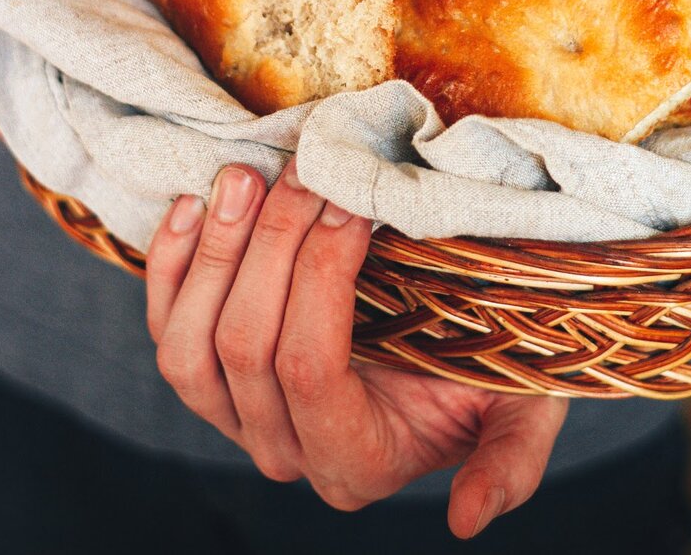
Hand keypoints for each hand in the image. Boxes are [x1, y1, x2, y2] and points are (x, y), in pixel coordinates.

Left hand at [146, 161, 567, 537]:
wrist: (454, 347)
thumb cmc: (492, 371)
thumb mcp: (524, 410)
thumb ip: (511, 464)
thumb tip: (467, 522)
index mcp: (356, 461)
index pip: (309, 368)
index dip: (320, 277)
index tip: (349, 201)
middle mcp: (285, 451)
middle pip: (245, 346)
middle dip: (270, 244)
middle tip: (305, 171)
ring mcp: (236, 418)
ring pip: (191, 346)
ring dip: (214, 252)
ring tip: (244, 178)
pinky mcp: (207, 378)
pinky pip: (166, 330)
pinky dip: (170, 267)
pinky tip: (193, 205)